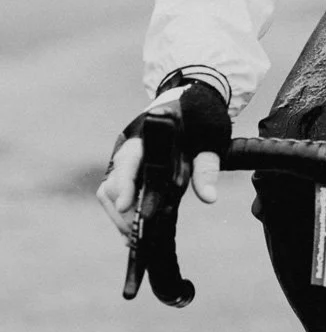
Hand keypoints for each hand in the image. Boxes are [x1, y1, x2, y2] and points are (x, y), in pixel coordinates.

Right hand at [96, 76, 229, 238]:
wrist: (193, 96)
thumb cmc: (202, 116)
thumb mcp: (211, 139)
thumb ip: (207, 167)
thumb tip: (209, 198)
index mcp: (149, 132)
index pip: (129, 160)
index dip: (125, 185)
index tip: (127, 207)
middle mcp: (130, 143)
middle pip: (113, 180)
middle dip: (122, 211)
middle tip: (136, 234)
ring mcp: (126, 154)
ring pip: (108, 188)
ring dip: (118, 214)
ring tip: (133, 236)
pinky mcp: (127, 164)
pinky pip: (114, 189)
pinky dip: (119, 209)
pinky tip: (131, 227)